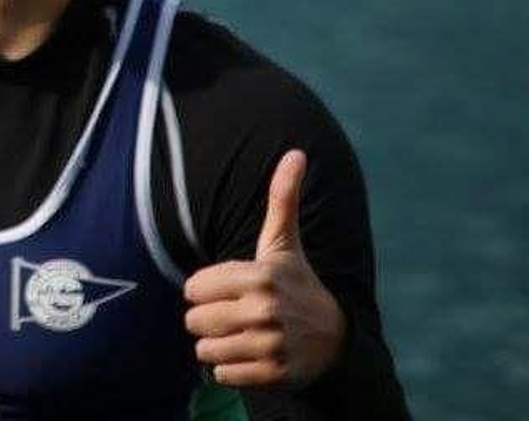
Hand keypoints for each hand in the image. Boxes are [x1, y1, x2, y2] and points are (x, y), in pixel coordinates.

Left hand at [183, 150, 347, 387]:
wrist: (335, 338)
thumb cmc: (296, 282)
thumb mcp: (284, 242)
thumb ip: (282, 198)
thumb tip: (295, 153)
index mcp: (260, 276)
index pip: (193, 288)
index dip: (204, 290)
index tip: (229, 289)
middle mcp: (265, 311)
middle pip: (194, 320)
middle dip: (207, 319)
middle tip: (234, 314)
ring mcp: (270, 345)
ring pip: (204, 350)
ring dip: (215, 346)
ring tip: (240, 334)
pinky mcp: (272, 375)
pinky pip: (221, 374)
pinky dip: (228, 368)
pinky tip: (250, 355)